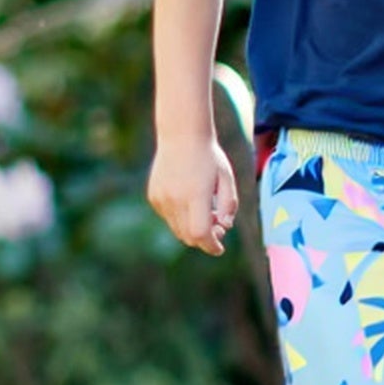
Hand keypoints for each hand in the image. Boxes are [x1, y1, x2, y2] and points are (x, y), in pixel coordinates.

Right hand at [146, 137, 238, 254]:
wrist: (181, 135)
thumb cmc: (209, 156)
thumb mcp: (227, 178)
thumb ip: (229, 204)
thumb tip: (224, 226)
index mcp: (196, 194)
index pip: (200, 234)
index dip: (211, 246)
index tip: (219, 249)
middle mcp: (175, 199)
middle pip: (188, 236)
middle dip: (204, 238)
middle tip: (218, 226)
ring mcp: (161, 198)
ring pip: (177, 229)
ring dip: (192, 229)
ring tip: (206, 210)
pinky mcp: (154, 196)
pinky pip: (169, 218)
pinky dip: (181, 218)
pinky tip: (190, 199)